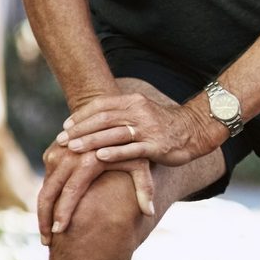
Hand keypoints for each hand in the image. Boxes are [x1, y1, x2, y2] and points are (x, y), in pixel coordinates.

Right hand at [36, 139, 152, 241]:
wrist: (115, 120)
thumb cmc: (133, 145)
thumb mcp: (142, 164)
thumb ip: (145, 187)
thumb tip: (150, 212)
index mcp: (88, 158)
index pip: (71, 191)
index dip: (63, 213)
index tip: (60, 233)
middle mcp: (69, 154)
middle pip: (49, 191)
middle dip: (45, 219)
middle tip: (48, 242)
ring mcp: (58, 152)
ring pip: (45, 186)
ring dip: (43, 211)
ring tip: (48, 234)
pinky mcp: (53, 151)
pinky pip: (46, 179)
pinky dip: (46, 198)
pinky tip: (50, 217)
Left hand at [59, 87, 217, 167]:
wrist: (197, 130)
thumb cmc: (164, 125)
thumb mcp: (142, 113)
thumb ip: (121, 115)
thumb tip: (94, 121)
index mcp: (134, 101)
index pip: (102, 105)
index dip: (81, 115)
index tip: (65, 126)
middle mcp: (140, 112)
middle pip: (103, 119)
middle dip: (80, 130)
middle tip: (61, 140)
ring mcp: (149, 129)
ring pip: (114, 133)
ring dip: (91, 140)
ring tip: (73, 149)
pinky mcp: (157, 146)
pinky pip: (132, 149)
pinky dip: (115, 153)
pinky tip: (99, 157)